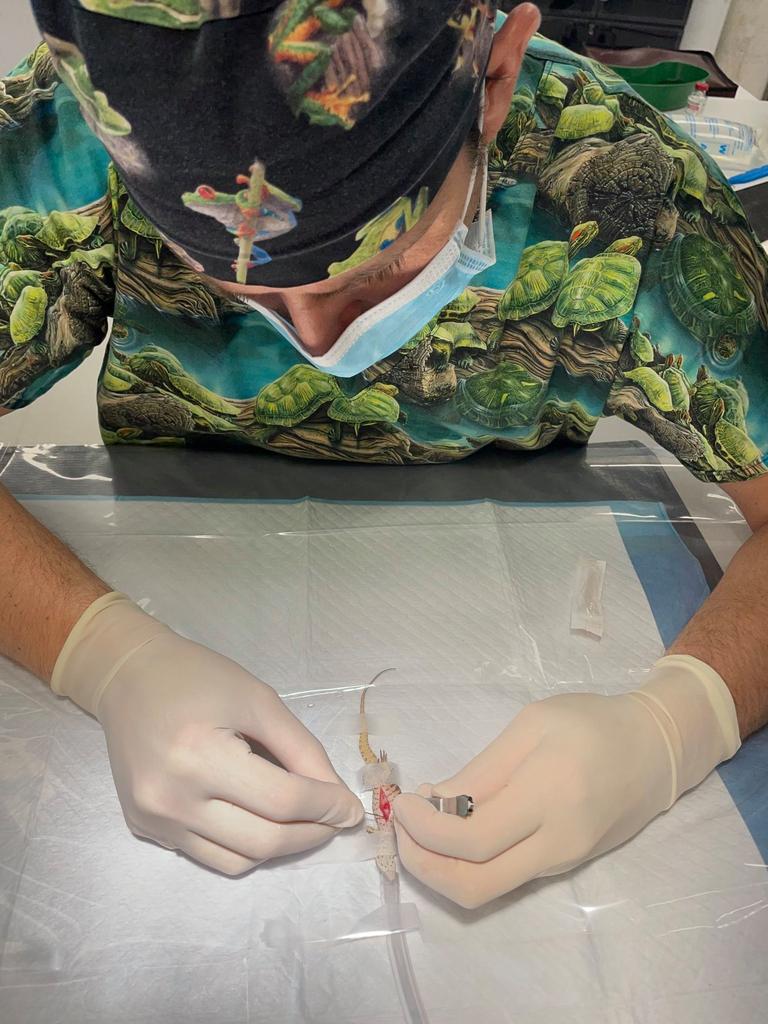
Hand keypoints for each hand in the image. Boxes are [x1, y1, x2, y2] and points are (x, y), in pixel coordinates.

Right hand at [52, 593, 362, 873]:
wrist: (130, 678)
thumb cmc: (198, 678)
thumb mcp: (259, 701)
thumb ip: (302, 750)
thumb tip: (337, 799)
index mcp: (199, 755)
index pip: (281, 800)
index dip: (326, 806)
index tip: (351, 808)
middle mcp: (170, 798)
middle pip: (263, 841)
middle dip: (311, 834)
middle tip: (334, 819)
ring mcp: (155, 821)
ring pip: (238, 861)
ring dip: (280, 848)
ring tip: (302, 821)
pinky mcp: (146, 830)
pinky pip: (209, 856)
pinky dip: (245, 846)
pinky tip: (258, 818)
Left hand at [394, 657, 740, 907]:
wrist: (656, 749)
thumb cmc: (591, 723)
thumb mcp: (531, 725)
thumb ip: (482, 770)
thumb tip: (432, 804)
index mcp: (547, 796)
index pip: (471, 840)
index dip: (423, 830)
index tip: (402, 803)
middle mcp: (556, 842)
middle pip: (473, 886)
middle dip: (422, 865)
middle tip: (402, 827)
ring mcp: (562, 862)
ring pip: (487, 889)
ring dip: (442, 867)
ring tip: (423, 824)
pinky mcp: (564, 867)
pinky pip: (506, 877)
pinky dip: (469, 862)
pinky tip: (458, 827)